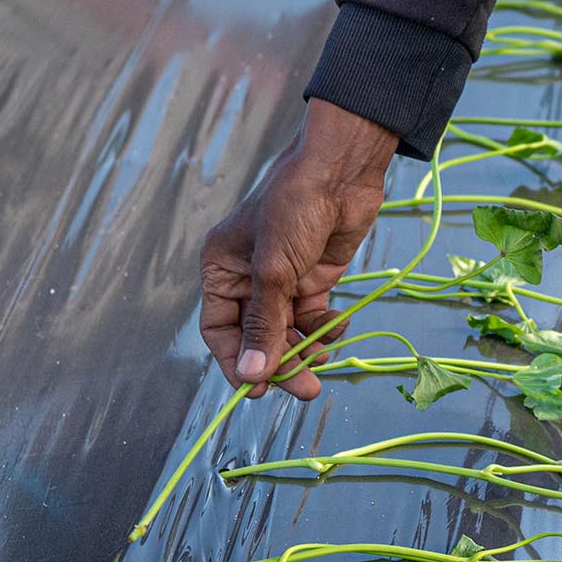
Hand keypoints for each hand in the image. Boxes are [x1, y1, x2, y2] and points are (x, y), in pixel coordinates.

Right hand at [199, 100, 399, 399]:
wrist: (341, 172)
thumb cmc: (294, 208)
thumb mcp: (274, 271)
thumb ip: (264, 325)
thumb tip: (252, 375)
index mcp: (222, 269)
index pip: (220, 329)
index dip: (236, 361)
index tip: (258, 389)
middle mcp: (248, 278)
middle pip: (257, 336)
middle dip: (280, 362)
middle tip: (305, 388)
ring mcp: (283, 280)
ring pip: (287, 331)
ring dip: (305, 348)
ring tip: (323, 356)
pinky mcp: (314, 278)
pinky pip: (313, 318)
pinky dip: (325, 328)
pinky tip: (337, 324)